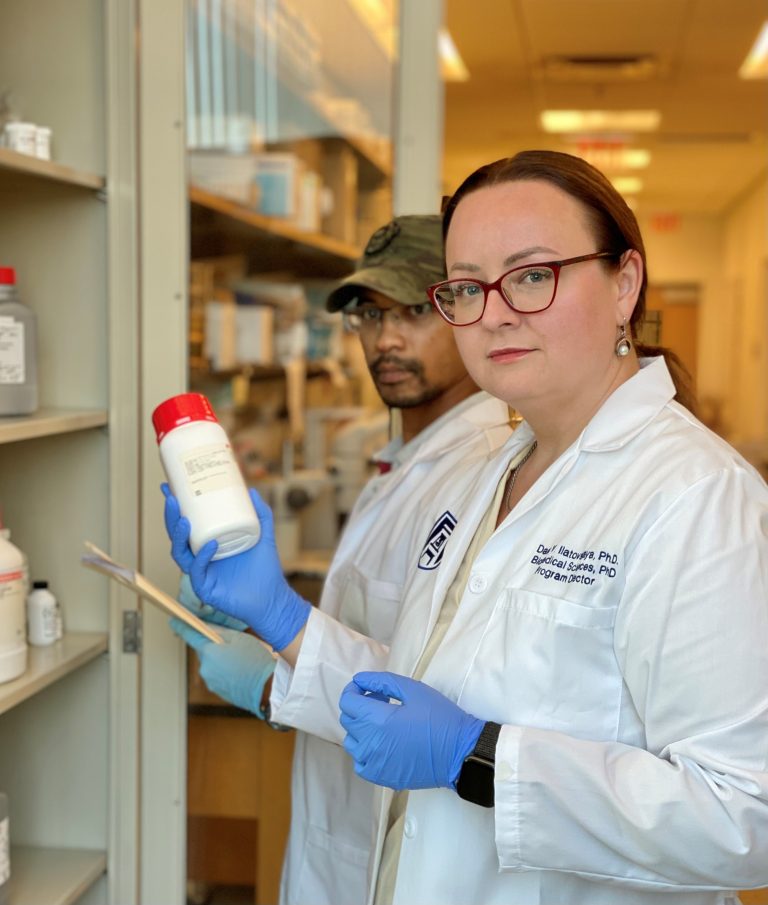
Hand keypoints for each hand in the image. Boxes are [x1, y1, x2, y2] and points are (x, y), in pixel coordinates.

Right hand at [162, 484, 310, 650]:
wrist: (272, 598)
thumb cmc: (265, 570)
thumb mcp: (264, 535)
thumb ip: (261, 514)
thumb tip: (252, 491)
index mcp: (209, 544)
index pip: (187, 524)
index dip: (177, 508)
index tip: (171, 488)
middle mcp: (201, 558)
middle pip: (177, 537)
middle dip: (172, 518)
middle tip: (173, 500)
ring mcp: (201, 574)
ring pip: (180, 554)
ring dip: (179, 536)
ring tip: (185, 520)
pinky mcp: (205, 589)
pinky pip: (198, 572)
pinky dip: (202, 557)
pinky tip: (210, 545)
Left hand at [170, 618, 275, 716]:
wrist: (267, 688)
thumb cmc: (255, 661)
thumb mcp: (239, 638)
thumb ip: (219, 631)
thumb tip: (206, 627)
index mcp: (208, 652)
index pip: (189, 636)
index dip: (181, 627)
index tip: (173, 621)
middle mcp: (205, 668)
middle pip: (203, 651)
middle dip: (213, 646)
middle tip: (231, 643)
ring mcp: (210, 681)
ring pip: (211, 663)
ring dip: (220, 659)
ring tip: (240, 659)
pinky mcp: (218, 691)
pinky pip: (217, 675)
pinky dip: (225, 671)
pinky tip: (240, 670)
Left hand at [339, 671, 483, 790]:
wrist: (459, 753)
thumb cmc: (439, 717)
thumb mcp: (413, 689)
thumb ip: (382, 681)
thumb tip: (359, 680)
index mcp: (376, 720)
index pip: (347, 701)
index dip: (353, 689)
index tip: (366, 687)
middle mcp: (369, 744)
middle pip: (348, 720)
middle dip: (359, 705)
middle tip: (381, 700)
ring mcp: (373, 763)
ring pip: (352, 741)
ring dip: (361, 728)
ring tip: (383, 722)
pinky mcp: (380, 777)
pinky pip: (360, 762)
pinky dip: (365, 750)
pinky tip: (383, 743)